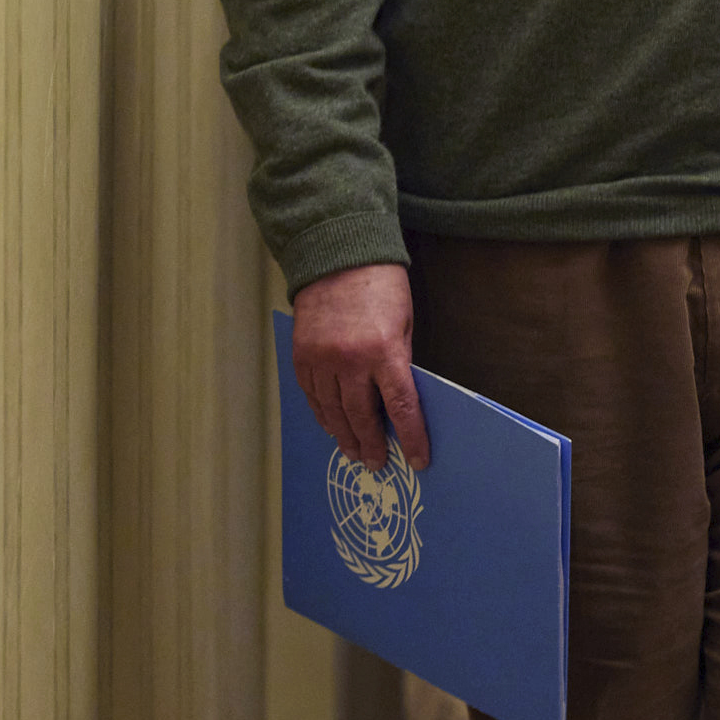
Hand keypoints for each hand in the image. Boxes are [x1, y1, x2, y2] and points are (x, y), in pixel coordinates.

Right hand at [291, 262, 432, 469]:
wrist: (338, 255)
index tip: (417, 460)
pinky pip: (312, 395)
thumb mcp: (405, 322)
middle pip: (362, 416)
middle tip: (377, 463)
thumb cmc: (382, 286)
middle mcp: (350, 360)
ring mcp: (321, 360)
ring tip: (353, 452)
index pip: (401, 406)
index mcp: (384, 351)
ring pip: (333, 411)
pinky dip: (323, 415)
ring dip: (344, 436)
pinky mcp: (301, 355)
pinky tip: (332, 426)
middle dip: (372, 444)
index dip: (411, 437)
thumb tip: (397, 398)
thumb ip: (400, 361)